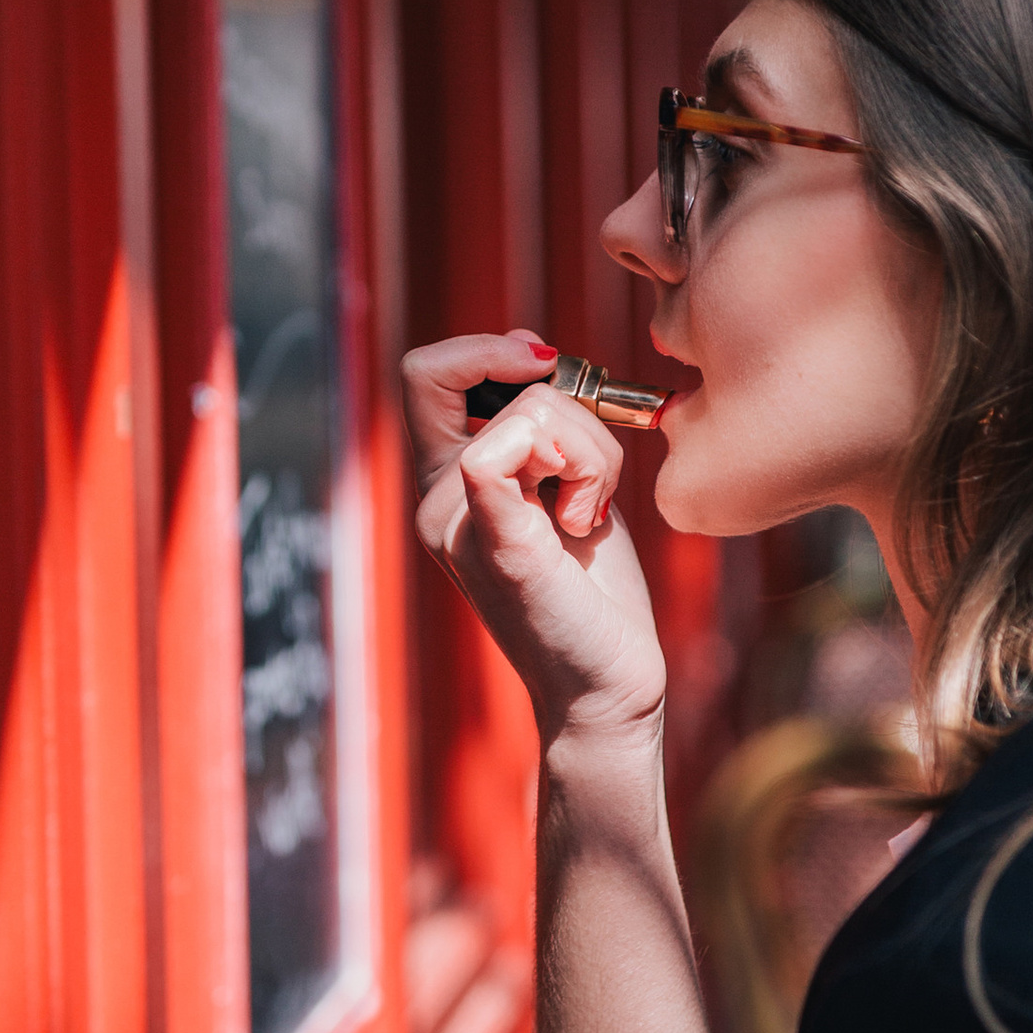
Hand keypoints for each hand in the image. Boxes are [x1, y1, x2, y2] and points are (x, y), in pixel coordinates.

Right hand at [402, 331, 666, 747]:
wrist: (607, 683)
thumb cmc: (592, 590)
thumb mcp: (565, 485)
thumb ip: (542, 427)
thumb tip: (540, 357)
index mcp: (444, 481)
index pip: (425, 371)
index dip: (486, 349)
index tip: (548, 368)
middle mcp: (436, 500)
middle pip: (493, 381)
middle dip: (561, 398)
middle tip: (588, 462)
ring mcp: (459, 524)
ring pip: (535, 410)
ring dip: (596, 450)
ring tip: (591, 514)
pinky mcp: (497, 547)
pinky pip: (498, 460)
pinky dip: (573, 469)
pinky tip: (584, 521)